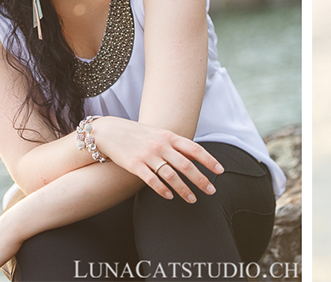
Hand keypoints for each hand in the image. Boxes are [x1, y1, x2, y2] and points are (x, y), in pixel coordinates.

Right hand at [88, 117, 224, 202]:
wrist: (110, 132)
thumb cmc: (138, 135)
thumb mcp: (160, 134)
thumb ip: (177, 145)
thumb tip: (196, 157)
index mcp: (169, 136)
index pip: (195, 148)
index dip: (209, 160)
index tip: (220, 171)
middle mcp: (161, 145)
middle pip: (186, 165)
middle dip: (201, 179)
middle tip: (211, 191)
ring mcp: (148, 155)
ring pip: (171, 175)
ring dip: (184, 189)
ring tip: (192, 199)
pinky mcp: (135, 165)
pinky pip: (152, 180)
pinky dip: (162, 189)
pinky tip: (170, 196)